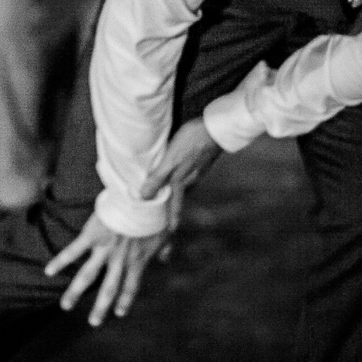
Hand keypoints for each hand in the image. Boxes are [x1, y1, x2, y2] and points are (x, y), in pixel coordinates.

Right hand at [45, 213, 167, 326]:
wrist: (142, 195)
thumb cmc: (156, 211)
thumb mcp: (167, 232)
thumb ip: (165, 248)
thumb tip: (166, 258)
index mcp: (138, 260)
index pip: (131, 286)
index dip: (125, 301)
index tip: (119, 313)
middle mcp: (120, 260)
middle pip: (108, 289)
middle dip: (101, 307)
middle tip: (94, 322)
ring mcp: (104, 249)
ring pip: (87, 277)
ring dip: (76, 293)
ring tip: (65, 306)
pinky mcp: (91, 235)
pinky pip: (72, 252)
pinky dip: (60, 262)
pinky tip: (49, 272)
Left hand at [140, 118, 222, 232]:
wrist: (216, 128)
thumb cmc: (192, 141)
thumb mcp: (171, 160)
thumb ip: (158, 177)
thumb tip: (145, 196)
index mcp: (183, 182)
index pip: (175, 206)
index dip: (172, 219)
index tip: (171, 232)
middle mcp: (191, 180)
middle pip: (180, 199)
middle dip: (175, 212)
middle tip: (172, 224)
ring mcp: (198, 172)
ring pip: (185, 188)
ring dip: (178, 196)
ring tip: (173, 201)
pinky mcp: (201, 162)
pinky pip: (189, 178)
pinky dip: (183, 182)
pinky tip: (181, 177)